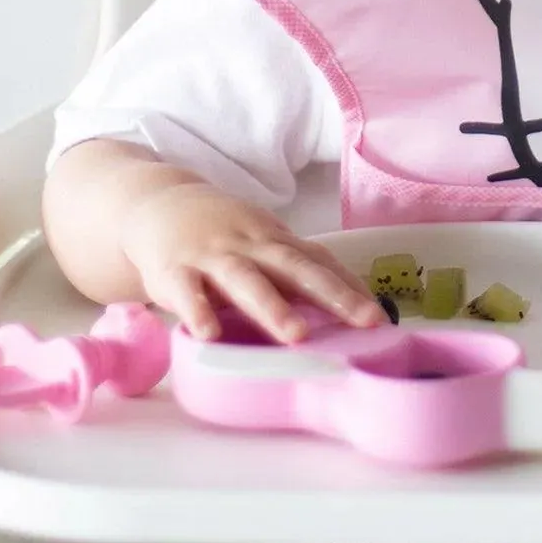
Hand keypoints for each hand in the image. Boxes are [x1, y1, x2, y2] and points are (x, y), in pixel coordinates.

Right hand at [119, 177, 386, 342]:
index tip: (381, 319)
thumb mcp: (261, 244)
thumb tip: (339, 309)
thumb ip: (292, 273)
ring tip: (298, 336)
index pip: (321, 262)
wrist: (160, 205)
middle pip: (297, 268)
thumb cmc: (224, 236)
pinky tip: (210, 335)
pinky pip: (188, 293)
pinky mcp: (174, 272)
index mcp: (277, 243)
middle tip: (364, 323)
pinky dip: (198, 312)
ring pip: (247, 280)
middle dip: (333, 296)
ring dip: (273, 307)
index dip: (351, 288)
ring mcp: (213, 257)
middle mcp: (252, 246)